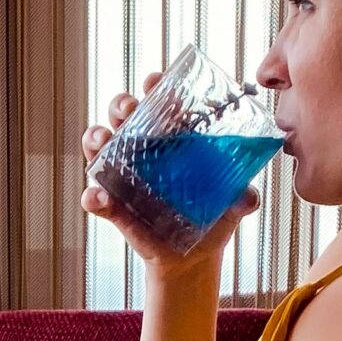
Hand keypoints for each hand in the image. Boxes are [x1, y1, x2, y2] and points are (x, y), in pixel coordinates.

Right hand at [79, 75, 260, 278]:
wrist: (195, 258)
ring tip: (103, 140)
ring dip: (96, 137)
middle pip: (124, 115)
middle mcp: (144, 150)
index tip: (155, 82)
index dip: (155, 87)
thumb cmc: (214, 217)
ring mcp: (124, 176)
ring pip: (100, 146)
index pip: (161, 101)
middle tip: (130, 108)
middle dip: (122, 104)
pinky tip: (99, 196)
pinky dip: (93, 196)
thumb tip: (248, 197)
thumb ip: (243, 197)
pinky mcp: (114, 207)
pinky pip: (95, 198)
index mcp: (173, 138)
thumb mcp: (234, 203)